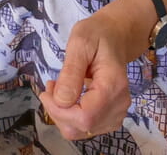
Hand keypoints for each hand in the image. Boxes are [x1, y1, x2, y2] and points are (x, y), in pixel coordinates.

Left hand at [37, 0, 150, 139]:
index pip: (85, 116)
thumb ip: (71, 72)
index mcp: (113, 85)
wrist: (115, 35)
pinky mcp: (110, 116)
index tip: (48, 89)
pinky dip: (71, 117)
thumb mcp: (79, 43)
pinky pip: (86, 128)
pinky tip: (68, 98)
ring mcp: (117, 113)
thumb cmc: (97, 35)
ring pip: (81, 131)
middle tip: (51, 86)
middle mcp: (119, 104)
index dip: (60, 110)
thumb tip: (61, 101)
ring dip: (62, 115)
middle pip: (82, 127)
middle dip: (58, 112)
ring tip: (58, 89)